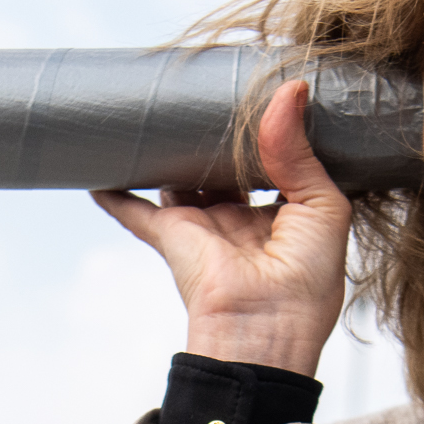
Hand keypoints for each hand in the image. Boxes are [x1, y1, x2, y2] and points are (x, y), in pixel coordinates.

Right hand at [92, 80, 353, 376]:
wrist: (262, 334)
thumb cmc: (306, 284)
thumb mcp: (323, 208)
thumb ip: (300, 152)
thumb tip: (290, 92)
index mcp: (283, 213)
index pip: (275, 161)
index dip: (270, 130)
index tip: (264, 92)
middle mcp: (242, 217)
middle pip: (225, 163)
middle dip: (218, 133)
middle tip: (213, 90)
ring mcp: (204, 225)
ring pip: (181, 176)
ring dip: (172, 150)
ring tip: (164, 108)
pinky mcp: (172, 234)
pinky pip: (136, 210)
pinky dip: (117, 193)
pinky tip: (101, 172)